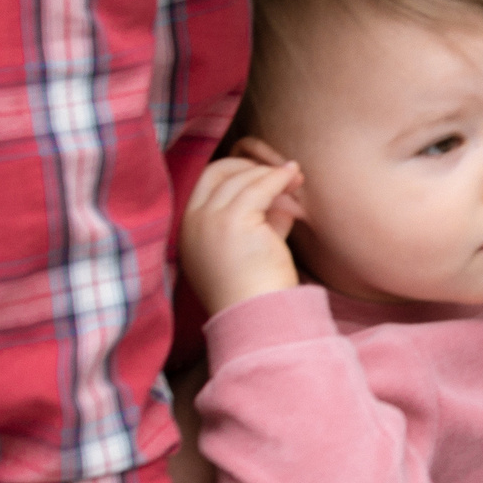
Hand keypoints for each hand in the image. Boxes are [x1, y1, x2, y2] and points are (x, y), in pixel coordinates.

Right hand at [181, 143, 305, 314]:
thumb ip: (259, 217)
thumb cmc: (257, 287)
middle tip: (280, 172)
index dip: (235, 171)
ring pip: (241, 178)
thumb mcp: (250, 245)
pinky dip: (278, 177)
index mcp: (188, 230)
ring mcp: (208, 221)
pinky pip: (259, 186)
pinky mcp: (231, 221)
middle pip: (218, 172)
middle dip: (249, 166)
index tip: (262, 175)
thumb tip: (281, 192)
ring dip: (270, 173)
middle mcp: (192, 223)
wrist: (257, 315)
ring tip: (295, 177)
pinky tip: (293, 177)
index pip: (206, 182)